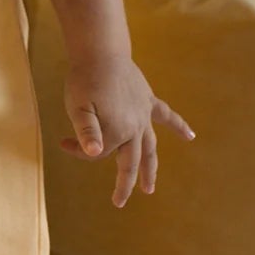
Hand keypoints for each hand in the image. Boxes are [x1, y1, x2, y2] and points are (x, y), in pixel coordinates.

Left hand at [60, 53, 195, 206]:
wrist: (100, 52)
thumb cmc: (84, 80)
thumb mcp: (78, 107)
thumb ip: (86, 131)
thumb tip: (93, 153)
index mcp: (116, 131)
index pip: (98, 153)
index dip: (80, 151)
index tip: (62, 142)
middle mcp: (135, 127)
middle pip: (129, 161)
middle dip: (124, 183)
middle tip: (119, 202)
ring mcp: (144, 115)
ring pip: (149, 148)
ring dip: (150, 168)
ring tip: (150, 188)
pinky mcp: (148, 101)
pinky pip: (166, 117)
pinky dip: (179, 127)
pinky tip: (191, 136)